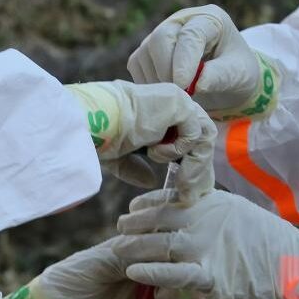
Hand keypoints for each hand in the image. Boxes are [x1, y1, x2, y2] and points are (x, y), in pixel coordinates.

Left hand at [0, 239, 168, 298]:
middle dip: (175, 272)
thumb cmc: (68, 276)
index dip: (170, 247)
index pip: (159, 250)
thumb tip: (165, 246)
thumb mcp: (101, 257)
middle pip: (169, 274)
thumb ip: (132, 252)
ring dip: (169, 294)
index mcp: (130, 257)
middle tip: (177, 270)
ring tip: (163, 292)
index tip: (178, 243)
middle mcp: (137, 278)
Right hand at [68, 81, 215, 200]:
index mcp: (160, 116)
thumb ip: (136, 167)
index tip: (186, 192)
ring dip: (192, 165)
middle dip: (198, 171)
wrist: (95, 121)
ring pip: (203, 138)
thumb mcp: (119, 157)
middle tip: (189, 195)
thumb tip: (150, 180)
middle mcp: (172, 106)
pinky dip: (178, 149)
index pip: (188, 140)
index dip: (190, 167)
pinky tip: (155, 153)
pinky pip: (194, 133)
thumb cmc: (100, 135)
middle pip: (200, 140)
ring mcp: (178, 103)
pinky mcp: (180, 104)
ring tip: (179, 183)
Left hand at [113, 190, 298, 298]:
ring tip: (117, 252)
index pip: (173, 197)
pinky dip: (151, 272)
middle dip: (136, 224)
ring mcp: (209, 246)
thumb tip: (202, 218)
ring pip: (161, 244)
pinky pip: (173, 273)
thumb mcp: (246, 220)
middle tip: (119, 230)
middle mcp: (209, 220)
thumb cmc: (277, 249)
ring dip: (136, 247)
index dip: (149, 203)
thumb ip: (220, 219)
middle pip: (161, 219)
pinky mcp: (212, 275)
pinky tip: (133, 272)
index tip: (133, 208)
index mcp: (217, 204)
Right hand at [127, 5, 278, 119]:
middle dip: (167, 70)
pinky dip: (149, 83)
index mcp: (209, 19)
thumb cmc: (237, 73)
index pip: (190, 35)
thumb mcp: (238, 74)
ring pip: (146, 53)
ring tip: (179, 98)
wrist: (228, 79)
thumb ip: (219, 76)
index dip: (184, 60)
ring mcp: (162, 34)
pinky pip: (137, 65)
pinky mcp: (148, 50)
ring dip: (158, 80)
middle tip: (181, 95)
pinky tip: (167, 94)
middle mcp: (182, 21)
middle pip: (161, 38)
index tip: (183, 85)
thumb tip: (196, 85)